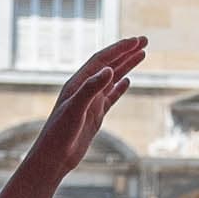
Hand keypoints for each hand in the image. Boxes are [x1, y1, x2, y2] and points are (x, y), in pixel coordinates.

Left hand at [28, 36, 146, 176]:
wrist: (54, 157)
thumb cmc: (59, 133)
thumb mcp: (76, 109)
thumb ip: (91, 88)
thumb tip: (110, 69)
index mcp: (78, 83)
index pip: (102, 59)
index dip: (119, 48)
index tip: (137, 41)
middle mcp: (84, 89)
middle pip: (109, 64)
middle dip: (126, 51)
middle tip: (144, 40)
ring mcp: (90, 102)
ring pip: (112, 78)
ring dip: (126, 65)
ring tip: (142, 54)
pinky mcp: (94, 115)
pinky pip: (110, 97)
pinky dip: (120, 87)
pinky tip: (128, 81)